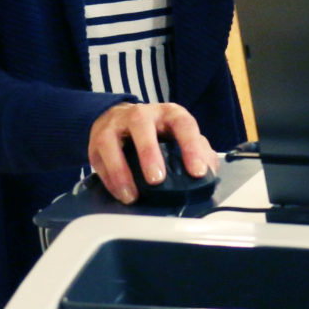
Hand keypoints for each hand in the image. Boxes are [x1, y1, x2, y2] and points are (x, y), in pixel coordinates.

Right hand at [88, 102, 217, 204]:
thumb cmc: (155, 130)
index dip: (191, 147)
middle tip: (157, 179)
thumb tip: (210, 169)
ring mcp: (116, 125)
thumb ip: (197, 148)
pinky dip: (110, 179)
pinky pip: (101, 160)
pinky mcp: (98, 139)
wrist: (119, 118)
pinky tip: (121, 193)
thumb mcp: (178, 134)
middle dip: (149, 153)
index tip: (197, 171)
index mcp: (168, 113)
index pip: (183, 124)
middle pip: (142, 127)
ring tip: (133, 195)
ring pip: (113, 142)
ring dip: (122, 171)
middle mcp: (141, 114)